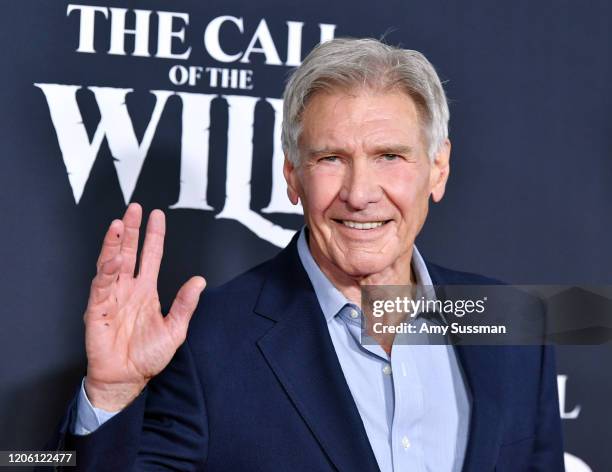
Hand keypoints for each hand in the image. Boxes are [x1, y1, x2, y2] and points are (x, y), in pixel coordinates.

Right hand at [83, 203, 205, 410]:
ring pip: (111, 263)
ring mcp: (111, 297)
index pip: (150, 256)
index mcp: (146, 290)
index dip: (154, 236)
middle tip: (134, 209)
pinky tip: (113, 259)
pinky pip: (101, 286)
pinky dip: (106, 272)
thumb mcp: (175, 329)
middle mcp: (128, 289)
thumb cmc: (147, 356)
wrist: (127, 379)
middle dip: (131, 230)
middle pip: (128, 252)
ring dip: (114, 244)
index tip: (156, 215)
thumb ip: (185, 304)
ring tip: (119, 224)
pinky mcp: (98, 309)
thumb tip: (199, 281)